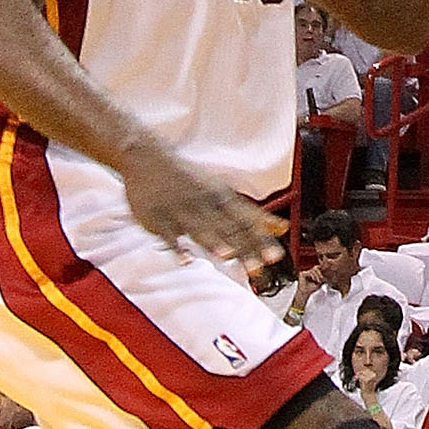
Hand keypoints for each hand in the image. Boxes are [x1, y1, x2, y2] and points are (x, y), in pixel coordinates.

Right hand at [121, 148, 281, 270]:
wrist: (147, 159)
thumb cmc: (189, 179)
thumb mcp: (222, 191)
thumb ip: (251, 214)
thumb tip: (281, 227)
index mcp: (221, 197)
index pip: (247, 221)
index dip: (262, 239)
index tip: (275, 255)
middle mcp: (205, 204)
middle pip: (227, 230)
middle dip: (243, 248)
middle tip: (257, 268)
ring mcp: (181, 212)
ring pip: (200, 230)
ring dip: (214, 242)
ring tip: (226, 256)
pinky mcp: (159, 220)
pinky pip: (169, 235)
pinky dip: (176, 247)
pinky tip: (184, 259)